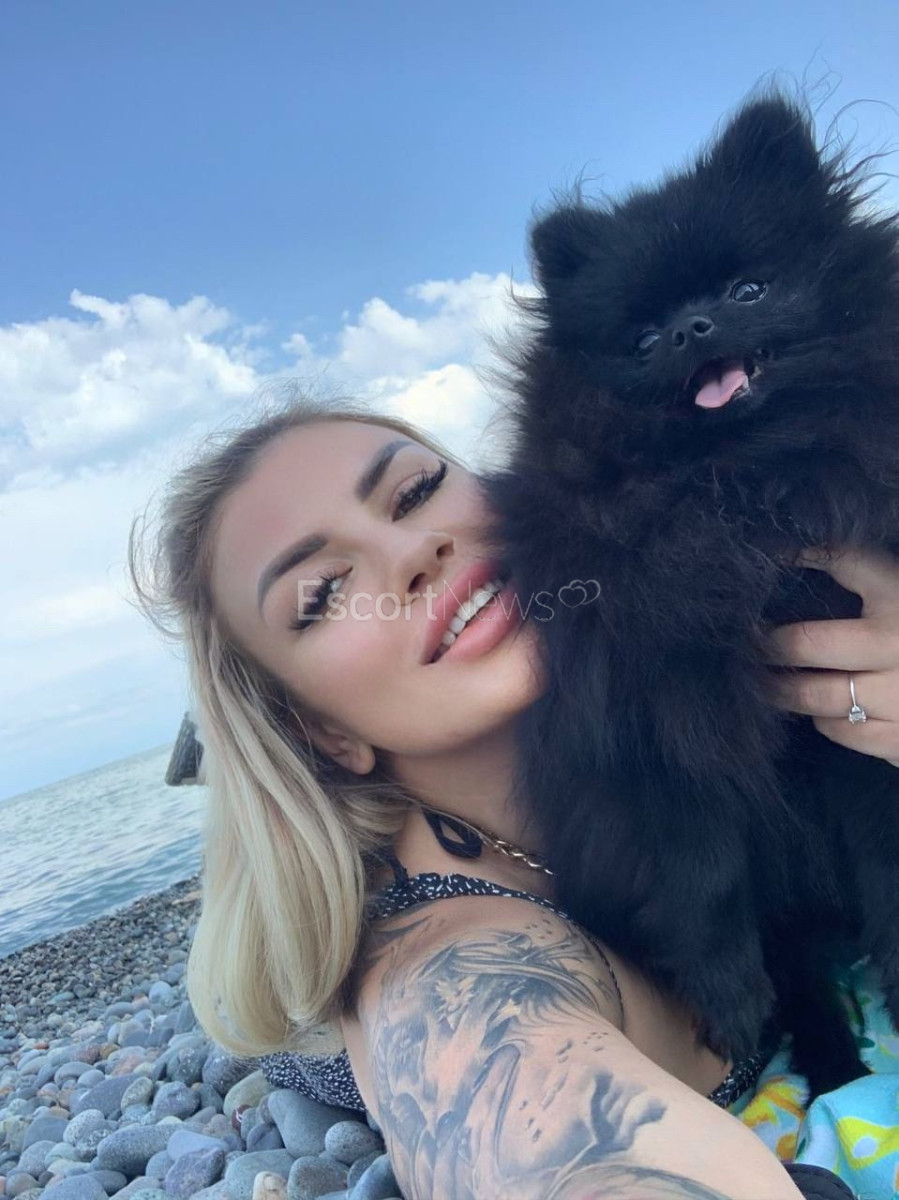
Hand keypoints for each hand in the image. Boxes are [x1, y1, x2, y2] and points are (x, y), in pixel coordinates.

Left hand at [765, 545, 898, 767]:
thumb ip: (872, 576)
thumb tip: (808, 551)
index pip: (847, 560)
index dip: (800, 553)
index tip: (767, 556)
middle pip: (807, 644)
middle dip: (767, 645)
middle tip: (746, 642)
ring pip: (818, 697)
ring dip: (784, 691)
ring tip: (763, 683)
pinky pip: (849, 735)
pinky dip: (828, 724)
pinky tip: (821, 713)